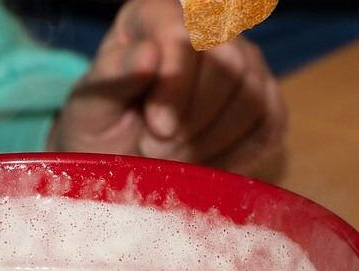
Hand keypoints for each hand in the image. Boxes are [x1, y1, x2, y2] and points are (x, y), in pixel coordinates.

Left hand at [47, 0, 285, 174]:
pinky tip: (201, 163)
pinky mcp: (267, 104)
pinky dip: (234, 155)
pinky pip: (268, 126)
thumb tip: (149, 54)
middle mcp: (208, 29)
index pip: (184, 33)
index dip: (174, 84)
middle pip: (227, 63)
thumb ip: (112, 78)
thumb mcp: (90, 109)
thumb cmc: (100, 131)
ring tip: (173, 157)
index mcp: (154, 16)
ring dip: (210, 141)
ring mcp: (245, 64)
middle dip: (192, 120)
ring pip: (252, 96)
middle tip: (156, 148)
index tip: (155, 128)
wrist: (122, 165)